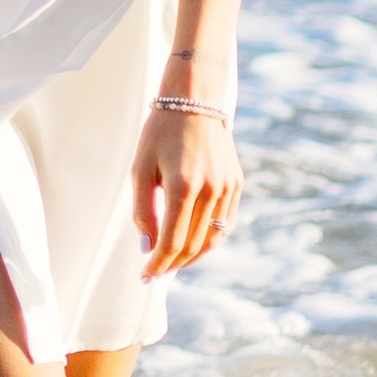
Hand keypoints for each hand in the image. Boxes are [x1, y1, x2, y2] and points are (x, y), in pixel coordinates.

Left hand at [131, 101, 241, 277]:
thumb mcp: (140, 169)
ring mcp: (227, 188)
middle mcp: (211, 190)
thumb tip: (147, 247)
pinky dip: (207, 240)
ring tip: (171, 261)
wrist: (194, 101)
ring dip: (191, 257)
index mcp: (183, 186)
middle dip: (171, 264)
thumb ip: (142, 210)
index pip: (172, 241)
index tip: (144, 275)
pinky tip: (190, 242)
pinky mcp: (236, 184)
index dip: (157, 263)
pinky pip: (224, 224)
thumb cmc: (159, 133)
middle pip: (193, 245)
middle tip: (154, 271)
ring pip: (212, 240)